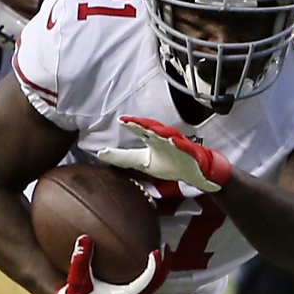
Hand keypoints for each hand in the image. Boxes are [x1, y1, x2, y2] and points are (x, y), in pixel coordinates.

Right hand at [51, 235, 168, 293]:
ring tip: (162, 250)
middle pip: (156, 284)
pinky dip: (152, 272)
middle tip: (165, 246)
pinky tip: (149, 259)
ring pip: (153, 285)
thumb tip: (85, 238)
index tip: (156, 251)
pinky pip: (147, 285)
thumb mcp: (74, 281)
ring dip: (160, 268)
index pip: (147, 283)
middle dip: (163, 265)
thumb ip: (80, 260)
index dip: (154, 267)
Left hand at [97, 116, 232, 192]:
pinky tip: (173, 140)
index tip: (121, 120)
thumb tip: (100, 154)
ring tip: (149, 129)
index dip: (131, 124)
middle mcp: (164, 139)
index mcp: (153, 139)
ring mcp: (177, 144)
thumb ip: (123, 158)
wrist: (193, 173)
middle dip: (141, 123)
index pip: (140, 129)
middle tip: (129, 121)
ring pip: (167, 134)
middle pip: (152, 128)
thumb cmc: (169, 164)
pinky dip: (179, 143)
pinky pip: (184, 146)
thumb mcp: (142, 162)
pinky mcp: (189, 152)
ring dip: (159, 130)